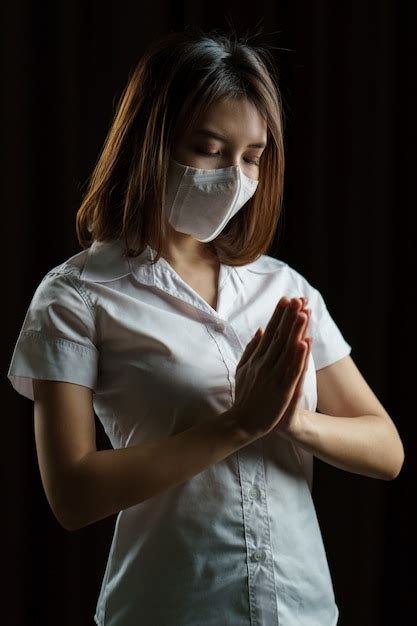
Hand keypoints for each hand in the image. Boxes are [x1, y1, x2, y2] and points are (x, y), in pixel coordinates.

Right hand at [232, 296, 311, 440]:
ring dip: (296, 331)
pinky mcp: (281, 391)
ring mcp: (272, 377)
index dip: (278, 315)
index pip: (270, 332)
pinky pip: (292, 371)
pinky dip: (299, 357)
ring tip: (303, 313)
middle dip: (288, 317)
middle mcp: (264, 364)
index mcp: (257, 358)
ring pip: (287, 350)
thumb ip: (251, 348)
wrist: (242, 423)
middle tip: (297, 298)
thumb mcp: (243, 369)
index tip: (287, 298)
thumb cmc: (245, 396)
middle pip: (279, 336)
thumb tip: (260, 328)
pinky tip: (305, 343)